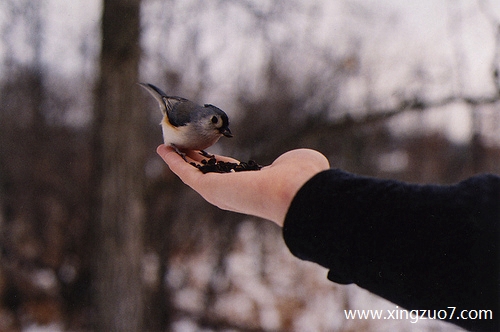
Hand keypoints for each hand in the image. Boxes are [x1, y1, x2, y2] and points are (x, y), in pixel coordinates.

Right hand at [156, 145, 329, 226]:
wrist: (296, 190)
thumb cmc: (302, 178)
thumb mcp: (294, 162)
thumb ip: (289, 161)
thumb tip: (292, 161)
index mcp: (251, 185)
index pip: (227, 171)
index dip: (213, 160)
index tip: (204, 151)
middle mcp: (233, 191)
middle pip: (205, 173)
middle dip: (191, 160)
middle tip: (179, 146)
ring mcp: (220, 192)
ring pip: (192, 173)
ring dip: (177, 160)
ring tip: (165, 146)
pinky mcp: (209, 188)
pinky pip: (185, 173)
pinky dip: (172, 161)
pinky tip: (162, 149)